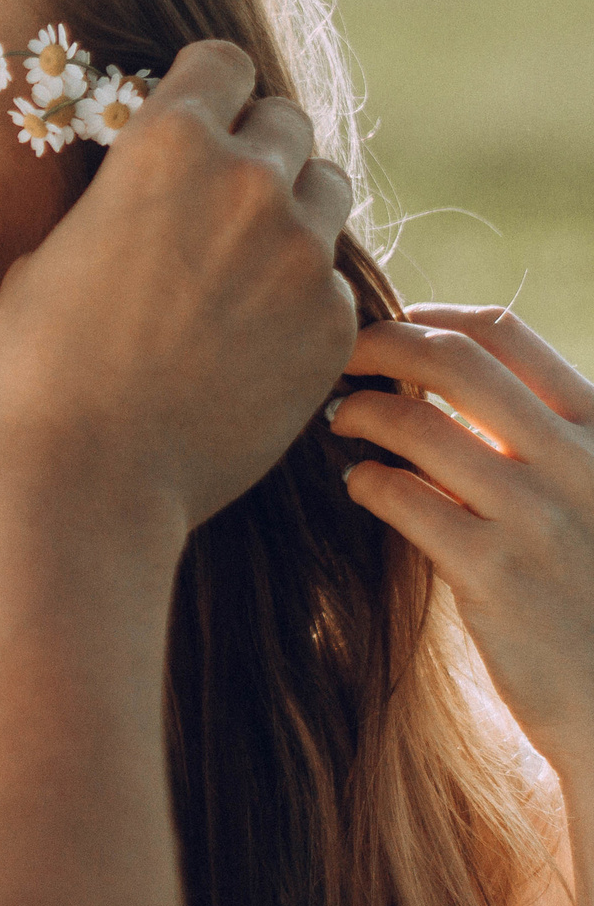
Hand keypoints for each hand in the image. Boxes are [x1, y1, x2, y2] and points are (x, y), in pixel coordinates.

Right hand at [0, 41, 358, 542]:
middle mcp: (249, 182)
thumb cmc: (35, 365)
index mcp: (166, 144)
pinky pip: (330, 283)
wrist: (85, 478)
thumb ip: (120, 199)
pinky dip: (297, 299)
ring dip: (290, 214)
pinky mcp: (333, 325)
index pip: (224, 63)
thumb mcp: (51, 251)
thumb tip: (144, 188)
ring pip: (326, 193)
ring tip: (236, 268)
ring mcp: (302, 255)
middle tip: (216, 200)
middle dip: (255, 148)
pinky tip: (243, 341)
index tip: (194, 118)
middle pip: (287, 121)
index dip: (205, 89)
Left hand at [331, 305, 593, 768]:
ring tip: (338, 419)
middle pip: (451, 361)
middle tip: (337, 361)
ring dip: (359, 410)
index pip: (504, 335)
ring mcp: (537, 518)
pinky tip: (358, 484)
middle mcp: (578, 463)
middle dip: (376, 346)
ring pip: (417, 424)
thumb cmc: (593, 588)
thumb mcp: (590, 492)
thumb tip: (438, 375)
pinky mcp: (494, 574)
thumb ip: (534, 438)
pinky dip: (365, 478)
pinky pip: (402, 498)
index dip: (428, 317)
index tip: (386, 326)